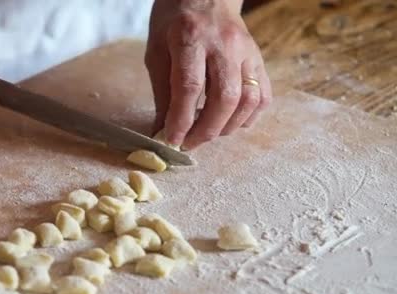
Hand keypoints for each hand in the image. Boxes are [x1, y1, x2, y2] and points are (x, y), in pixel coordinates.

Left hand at [145, 0, 271, 149]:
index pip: (190, 87)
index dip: (182, 119)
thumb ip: (162, 93)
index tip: (172, 140)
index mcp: (190, 38)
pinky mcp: (259, 59)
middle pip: (224, 97)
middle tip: (189, 143)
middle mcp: (224, 44)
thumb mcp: (157, 51)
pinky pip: (263, 96)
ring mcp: (246, 52)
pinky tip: (230, 122)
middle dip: (206, 130)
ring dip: (228, 127)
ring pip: (248, 99)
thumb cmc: (175, 22)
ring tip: (208, 133)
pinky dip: (248, 117)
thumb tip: (162, 132)